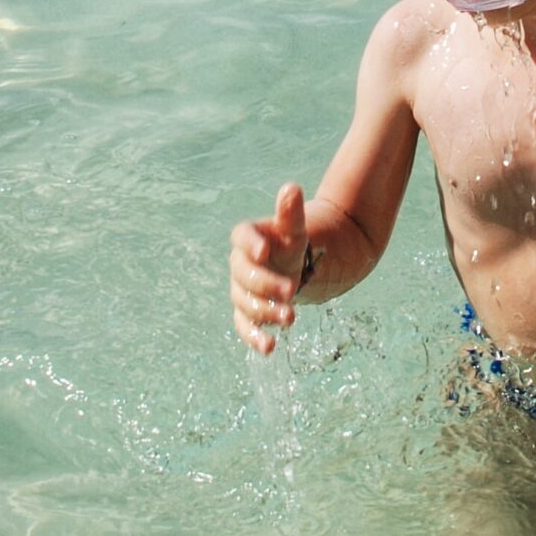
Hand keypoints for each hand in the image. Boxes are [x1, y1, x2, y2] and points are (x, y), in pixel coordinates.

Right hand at [229, 181, 308, 355]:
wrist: (296, 267)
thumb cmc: (292, 243)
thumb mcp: (295, 228)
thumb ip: (290, 212)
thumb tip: (291, 188)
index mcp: (248, 239)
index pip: (241, 237)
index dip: (250, 244)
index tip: (264, 250)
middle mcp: (240, 265)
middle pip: (245, 276)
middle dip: (267, 284)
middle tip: (292, 290)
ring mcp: (241, 290)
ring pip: (246, 302)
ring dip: (266, 312)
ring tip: (291, 318)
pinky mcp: (247, 313)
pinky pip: (244, 325)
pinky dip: (255, 337)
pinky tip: (269, 347)